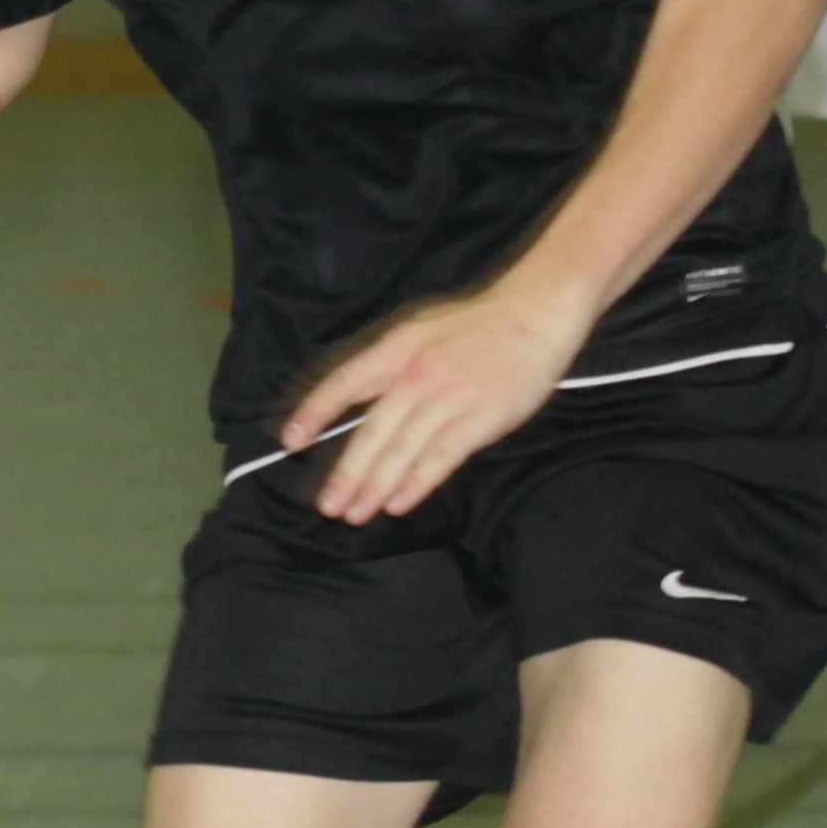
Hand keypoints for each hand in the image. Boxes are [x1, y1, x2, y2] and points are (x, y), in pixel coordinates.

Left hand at [279, 285, 585, 523]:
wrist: (535, 314)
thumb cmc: (476, 325)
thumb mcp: (421, 330)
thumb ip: (389, 365)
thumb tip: (358, 404)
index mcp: (398, 348)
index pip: (345, 382)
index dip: (315, 411)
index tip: (291, 440)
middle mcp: (417, 374)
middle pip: (372, 431)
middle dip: (347, 473)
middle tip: (328, 506)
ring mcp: (449, 397)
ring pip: (403, 450)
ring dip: (375, 487)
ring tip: (355, 513)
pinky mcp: (481, 418)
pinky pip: (441, 457)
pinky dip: (417, 484)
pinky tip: (397, 504)